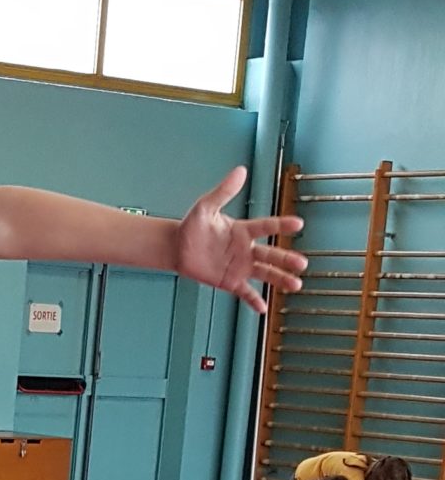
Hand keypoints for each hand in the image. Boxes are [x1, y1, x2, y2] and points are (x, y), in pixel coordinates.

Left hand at [173, 167, 305, 315]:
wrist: (178, 247)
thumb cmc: (192, 226)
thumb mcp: (206, 206)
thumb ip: (224, 191)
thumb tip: (240, 171)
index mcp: (243, 230)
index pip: (266, 226)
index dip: (281, 225)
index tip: (298, 224)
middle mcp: (246, 249)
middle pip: (270, 254)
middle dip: (286, 259)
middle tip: (302, 263)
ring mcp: (239, 266)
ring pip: (264, 274)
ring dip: (279, 279)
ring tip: (295, 284)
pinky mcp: (230, 281)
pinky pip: (244, 292)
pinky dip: (253, 300)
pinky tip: (263, 308)